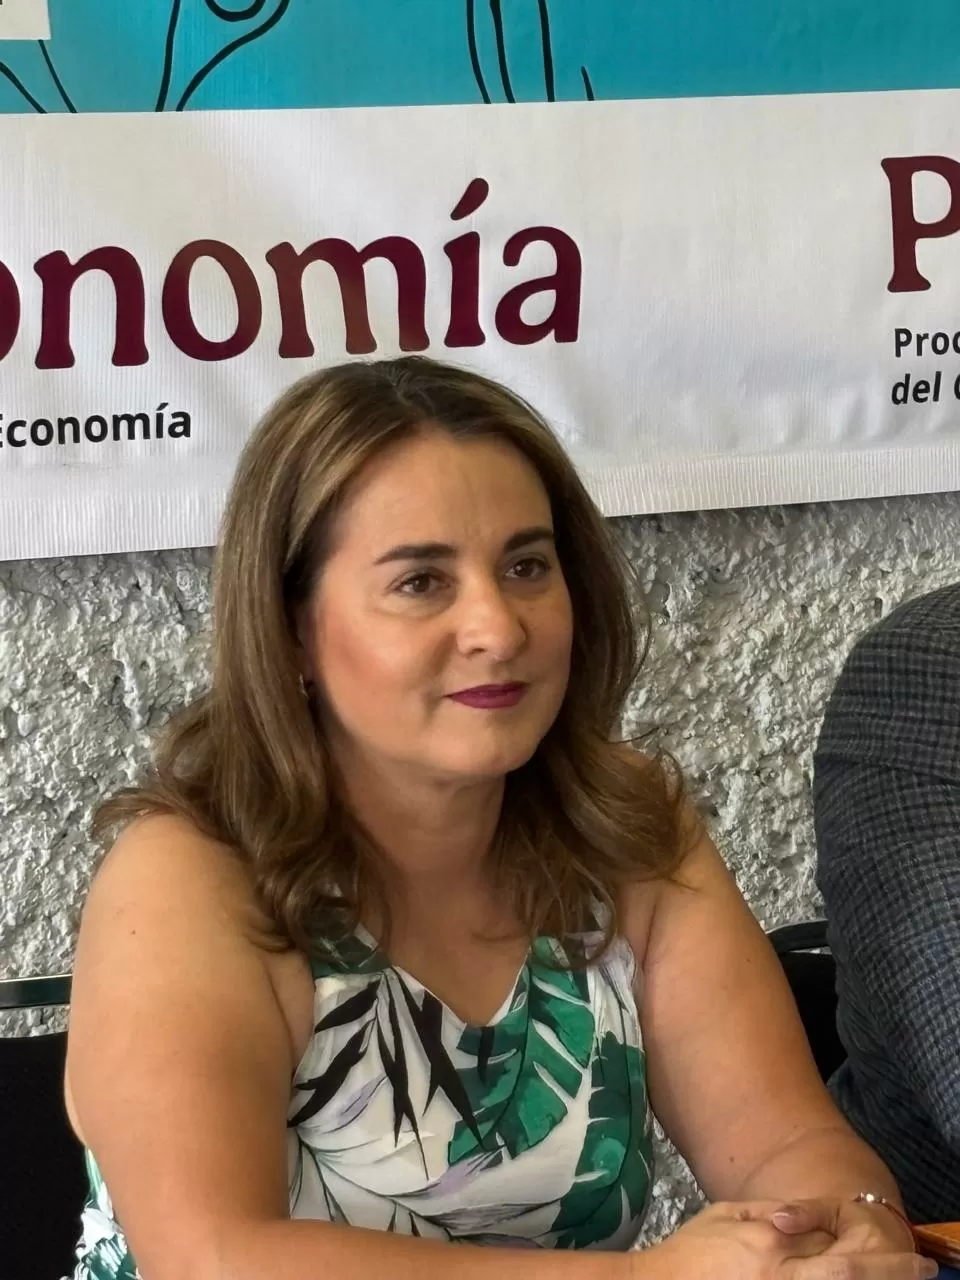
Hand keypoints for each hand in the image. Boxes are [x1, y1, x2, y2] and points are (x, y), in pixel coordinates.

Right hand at [650, 1200, 935, 1279]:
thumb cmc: (690, 1252)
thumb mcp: (726, 1215)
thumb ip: (768, 1215)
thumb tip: (806, 1218)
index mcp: (770, 1246)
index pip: (837, 1247)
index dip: (878, 1253)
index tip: (911, 1258)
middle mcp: (781, 1278)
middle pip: (849, 1275)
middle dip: (890, 1273)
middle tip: (921, 1271)